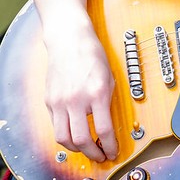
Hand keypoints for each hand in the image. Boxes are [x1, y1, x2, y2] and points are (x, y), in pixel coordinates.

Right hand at [43, 24, 117, 162]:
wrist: (70, 40)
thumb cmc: (92, 55)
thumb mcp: (109, 78)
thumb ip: (107, 101)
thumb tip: (108, 124)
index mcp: (97, 92)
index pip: (103, 129)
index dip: (110, 145)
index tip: (113, 151)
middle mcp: (77, 99)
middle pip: (81, 140)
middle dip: (92, 153)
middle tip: (100, 156)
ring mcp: (60, 101)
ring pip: (64, 138)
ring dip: (77, 149)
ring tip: (86, 148)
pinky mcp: (49, 101)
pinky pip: (56, 126)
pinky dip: (65, 135)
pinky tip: (74, 134)